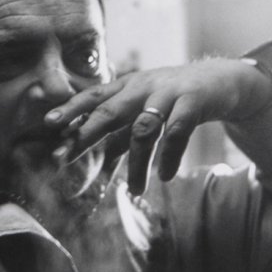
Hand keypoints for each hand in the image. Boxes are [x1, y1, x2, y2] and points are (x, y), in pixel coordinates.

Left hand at [44, 59, 271, 194]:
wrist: (222, 80)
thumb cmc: (174, 97)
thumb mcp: (143, 109)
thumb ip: (119, 131)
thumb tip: (90, 160)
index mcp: (127, 86)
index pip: (94, 96)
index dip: (71, 109)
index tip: (49, 124)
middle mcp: (143, 86)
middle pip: (109, 110)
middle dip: (85, 134)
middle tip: (63, 157)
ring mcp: (168, 93)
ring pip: (143, 129)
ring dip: (137, 164)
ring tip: (134, 191)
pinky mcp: (193, 102)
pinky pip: (177, 132)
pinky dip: (169, 156)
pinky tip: (165, 176)